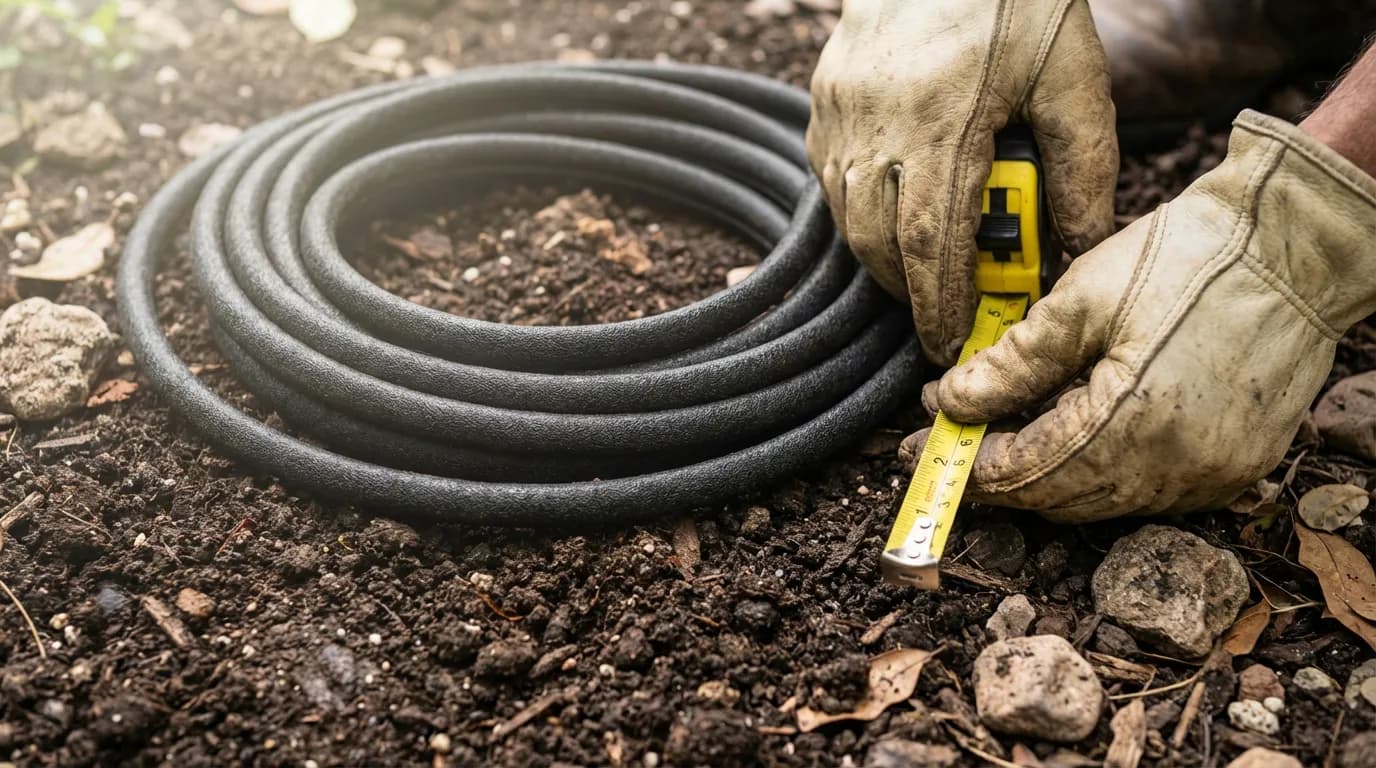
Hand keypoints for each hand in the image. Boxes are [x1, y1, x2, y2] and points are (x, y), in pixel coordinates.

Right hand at [806, 0, 1116, 364]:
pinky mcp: (823, 96)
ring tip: (925, 264)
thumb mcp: (1073, 79)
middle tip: (945, 312)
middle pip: (878, 242)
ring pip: (847, 214)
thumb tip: (1079, 248)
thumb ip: (1082, 169)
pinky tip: (895, 207)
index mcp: (942, 119)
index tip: (949, 343)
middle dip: (910, 291)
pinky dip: (859, 209)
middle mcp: (876, 120)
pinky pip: (830, 176)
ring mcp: (840, 108)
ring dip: (883, 254)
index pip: (929, 243)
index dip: (937, 305)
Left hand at [908, 111, 1375, 521]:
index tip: (921, 443)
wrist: (1296, 245)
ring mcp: (1213, 474)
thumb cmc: (1191, 257)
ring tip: (1010, 429)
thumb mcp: (1081, 300)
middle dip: (1000, 473)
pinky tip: (1078, 433)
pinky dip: (1102, 473)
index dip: (966, 464)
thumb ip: (1010, 364)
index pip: (1023, 475)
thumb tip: (952, 402)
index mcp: (1131, 424)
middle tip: (956, 437)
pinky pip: (1150, 493)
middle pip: (1058, 500)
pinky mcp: (1236, 467)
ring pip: (1102, 503)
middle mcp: (1175, 468)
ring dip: (1049, 475)